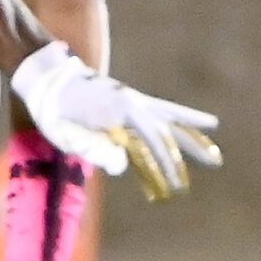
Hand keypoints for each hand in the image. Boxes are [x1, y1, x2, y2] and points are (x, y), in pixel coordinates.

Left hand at [9, 41, 221, 199]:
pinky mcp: (128, 102)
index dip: (166, 162)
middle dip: (188, 150)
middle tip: (214, 165)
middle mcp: (130, 103)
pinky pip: (158, 110)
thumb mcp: (67, 134)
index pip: (152, 140)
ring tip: (214, 138)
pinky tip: (198, 122)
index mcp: (118, 111)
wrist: (46, 78)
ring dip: (191, 129)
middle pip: (166, 128)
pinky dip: (178, 116)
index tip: (175, 182)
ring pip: (168, 116)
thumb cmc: (53, 109)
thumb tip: (122, 167)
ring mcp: (130, 100)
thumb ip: (94, 150)